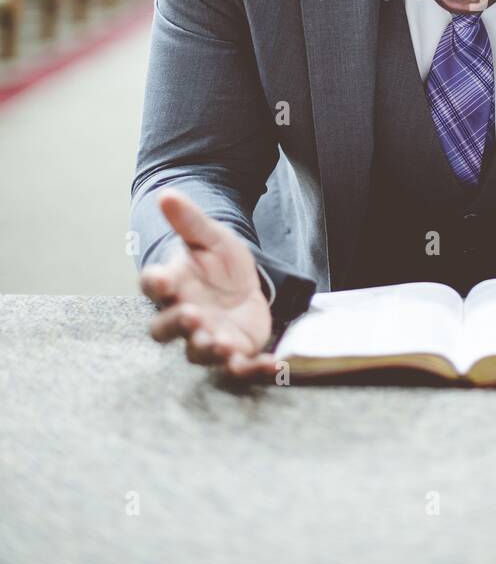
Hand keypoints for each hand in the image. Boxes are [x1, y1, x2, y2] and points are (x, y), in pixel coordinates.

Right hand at [140, 189, 282, 381]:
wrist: (245, 284)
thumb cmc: (218, 262)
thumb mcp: (210, 236)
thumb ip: (189, 220)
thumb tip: (166, 194)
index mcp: (173, 285)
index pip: (153, 286)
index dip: (154, 283)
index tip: (159, 278)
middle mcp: (184, 316)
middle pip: (166, 329)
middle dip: (177, 325)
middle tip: (191, 316)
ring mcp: (207, 338)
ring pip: (198, 353)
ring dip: (208, 350)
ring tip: (221, 343)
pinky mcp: (235, 353)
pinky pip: (241, 368)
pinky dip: (256, 370)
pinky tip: (274, 364)